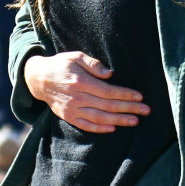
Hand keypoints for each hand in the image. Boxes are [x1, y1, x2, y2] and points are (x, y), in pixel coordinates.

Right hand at [22, 51, 148, 132]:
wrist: (38, 79)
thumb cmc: (60, 65)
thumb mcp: (75, 56)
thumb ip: (93, 64)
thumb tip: (109, 74)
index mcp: (81, 82)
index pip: (108, 91)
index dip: (125, 94)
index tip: (140, 97)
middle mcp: (77, 97)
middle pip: (108, 106)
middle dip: (129, 108)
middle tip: (146, 110)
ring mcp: (72, 109)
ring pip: (100, 118)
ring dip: (119, 120)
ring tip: (134, 121)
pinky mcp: (68, 116)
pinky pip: (86, 125)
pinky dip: (100, 128)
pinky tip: (113, 128)